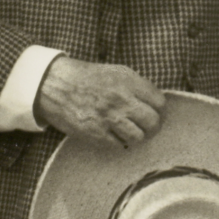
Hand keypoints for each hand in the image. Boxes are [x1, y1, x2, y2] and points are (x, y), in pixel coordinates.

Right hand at [34, 56, 165, 146]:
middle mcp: (121, 100)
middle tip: (149, 128)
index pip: (160, 102)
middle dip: (154, 127)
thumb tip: (157, 103)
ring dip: (138, 136)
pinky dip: (120, 142)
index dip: (161, 111)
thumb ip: (138, 86)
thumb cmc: (89, 78)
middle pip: (153, 122)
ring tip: (133, 132)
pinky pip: (119, 145)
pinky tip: (116, 135)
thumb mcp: (118, 72)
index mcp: (129, 82)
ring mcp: (109, 118)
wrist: (57, 86)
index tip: (157, 113)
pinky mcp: (96, 134)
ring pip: (138, 137)